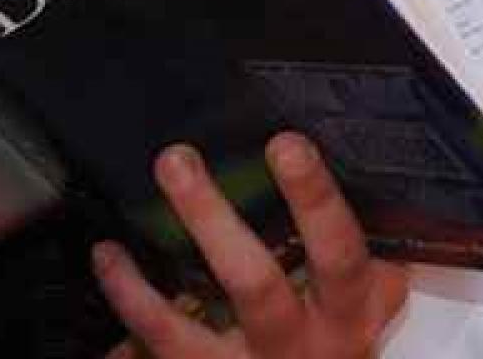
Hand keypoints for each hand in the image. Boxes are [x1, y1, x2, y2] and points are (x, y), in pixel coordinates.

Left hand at [94, 135, 408, 357]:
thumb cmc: (342, 347)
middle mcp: (297, 347)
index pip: (338, 252)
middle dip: (210, 220)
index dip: (313, 198)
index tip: (285, 144)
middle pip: (253, 284)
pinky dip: (127, 306)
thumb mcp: (373, 306)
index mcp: (347, 315)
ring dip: (143, 285)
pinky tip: (108, 262)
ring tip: (112, 241)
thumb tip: (374, 183)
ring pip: (185, 331)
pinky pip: (157, 348)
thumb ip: (372, 258)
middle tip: (176, 161)